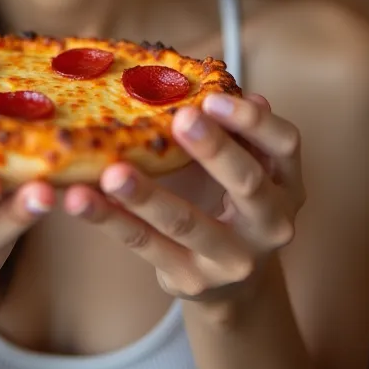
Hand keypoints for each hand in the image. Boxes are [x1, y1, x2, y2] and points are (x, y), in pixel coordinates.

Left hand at [62, 94, 304, 305]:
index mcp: (286, 182)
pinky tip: (82, 199)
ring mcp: (233, 258)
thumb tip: (216, 84)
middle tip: (178, 119)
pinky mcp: (191, 280)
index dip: (253, 121)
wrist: (231, 284)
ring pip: (186, 222)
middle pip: (247, 183)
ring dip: (145, 195)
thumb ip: (231, 129)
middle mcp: (271, 223)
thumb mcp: (242, 163)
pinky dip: (111, 220)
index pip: (285, 144)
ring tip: (111, 172)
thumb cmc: (229, 200)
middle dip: (213, 150)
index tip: (213, 97)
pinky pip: (146, 245)